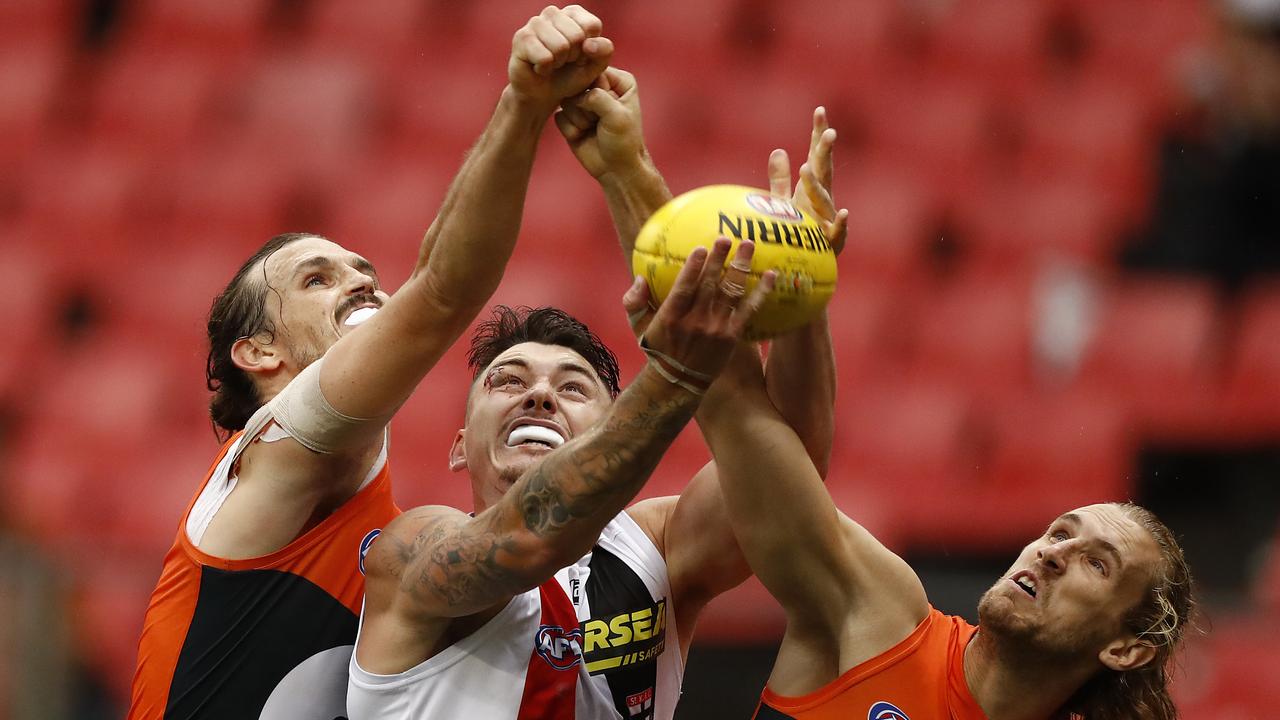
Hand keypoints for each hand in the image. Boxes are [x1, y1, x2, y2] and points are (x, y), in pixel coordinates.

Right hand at [508, 6, 613, 114]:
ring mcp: (535, 23)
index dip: (589, 49)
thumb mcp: (595, 66)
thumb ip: (604, 51)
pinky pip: (544, 57)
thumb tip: (588, 44)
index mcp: (573, 13)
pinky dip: (544, 69)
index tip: (579, 56)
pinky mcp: (521, 38)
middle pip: (576, 36)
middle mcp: (553, 13)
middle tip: (563, 62)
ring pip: (560, 46)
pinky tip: (539, 68)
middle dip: (573, 57)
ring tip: (551, 64)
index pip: (592, 26)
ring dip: (558, 63)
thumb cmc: (570, 76)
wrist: (543, 95)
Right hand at [555, 67, 649, 179]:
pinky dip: (570, 129)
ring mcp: (584, 103)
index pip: (594, 72)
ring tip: (592, 129)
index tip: (607, 108)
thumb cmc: (623, 141)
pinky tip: (583, 136)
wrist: (616, 169)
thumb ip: (597, 97)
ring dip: (578, 120)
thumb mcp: (617, 115)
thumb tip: (576, 95)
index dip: (595, 91)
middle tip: (598, 121)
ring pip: (566, 101)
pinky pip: (559, 116)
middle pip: (577, 86)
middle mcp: (600, 88)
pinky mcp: (570, 118)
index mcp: (618, 81)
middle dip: (585, 107)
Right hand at [626, 239, 775, 392]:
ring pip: (731, 293)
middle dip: (719, 259)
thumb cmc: (658, 349)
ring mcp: (715, 329)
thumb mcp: (638, 327)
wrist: (677, 382)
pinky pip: (749, 310)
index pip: (684, 287)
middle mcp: (695, 321)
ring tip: (748, 246)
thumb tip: (639, 279)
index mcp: (671, 316)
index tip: (702, 247)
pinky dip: (761, 292)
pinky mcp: (731, 336)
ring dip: (741, 267)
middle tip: (727, 238)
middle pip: (710, 285)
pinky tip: (771, 275)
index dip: (694, 267)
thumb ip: (634, 302)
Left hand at [767, 107, 848, 254]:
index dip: (818, 135)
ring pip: (824, 199)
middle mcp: (823, 200)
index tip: (819, 111)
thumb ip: (780, 180)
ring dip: (816, 184)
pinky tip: (843, 213)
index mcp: (813, 189)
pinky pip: (837, 231)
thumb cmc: (797, 235)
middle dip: (826, 152)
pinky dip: (841, 223)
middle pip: (825, 171)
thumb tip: (778, 150)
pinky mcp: (831, 241)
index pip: (816, 156)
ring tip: (806, 168)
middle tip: (828, 132)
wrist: (807, 269)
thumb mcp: (784, 205)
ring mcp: (828, 219)